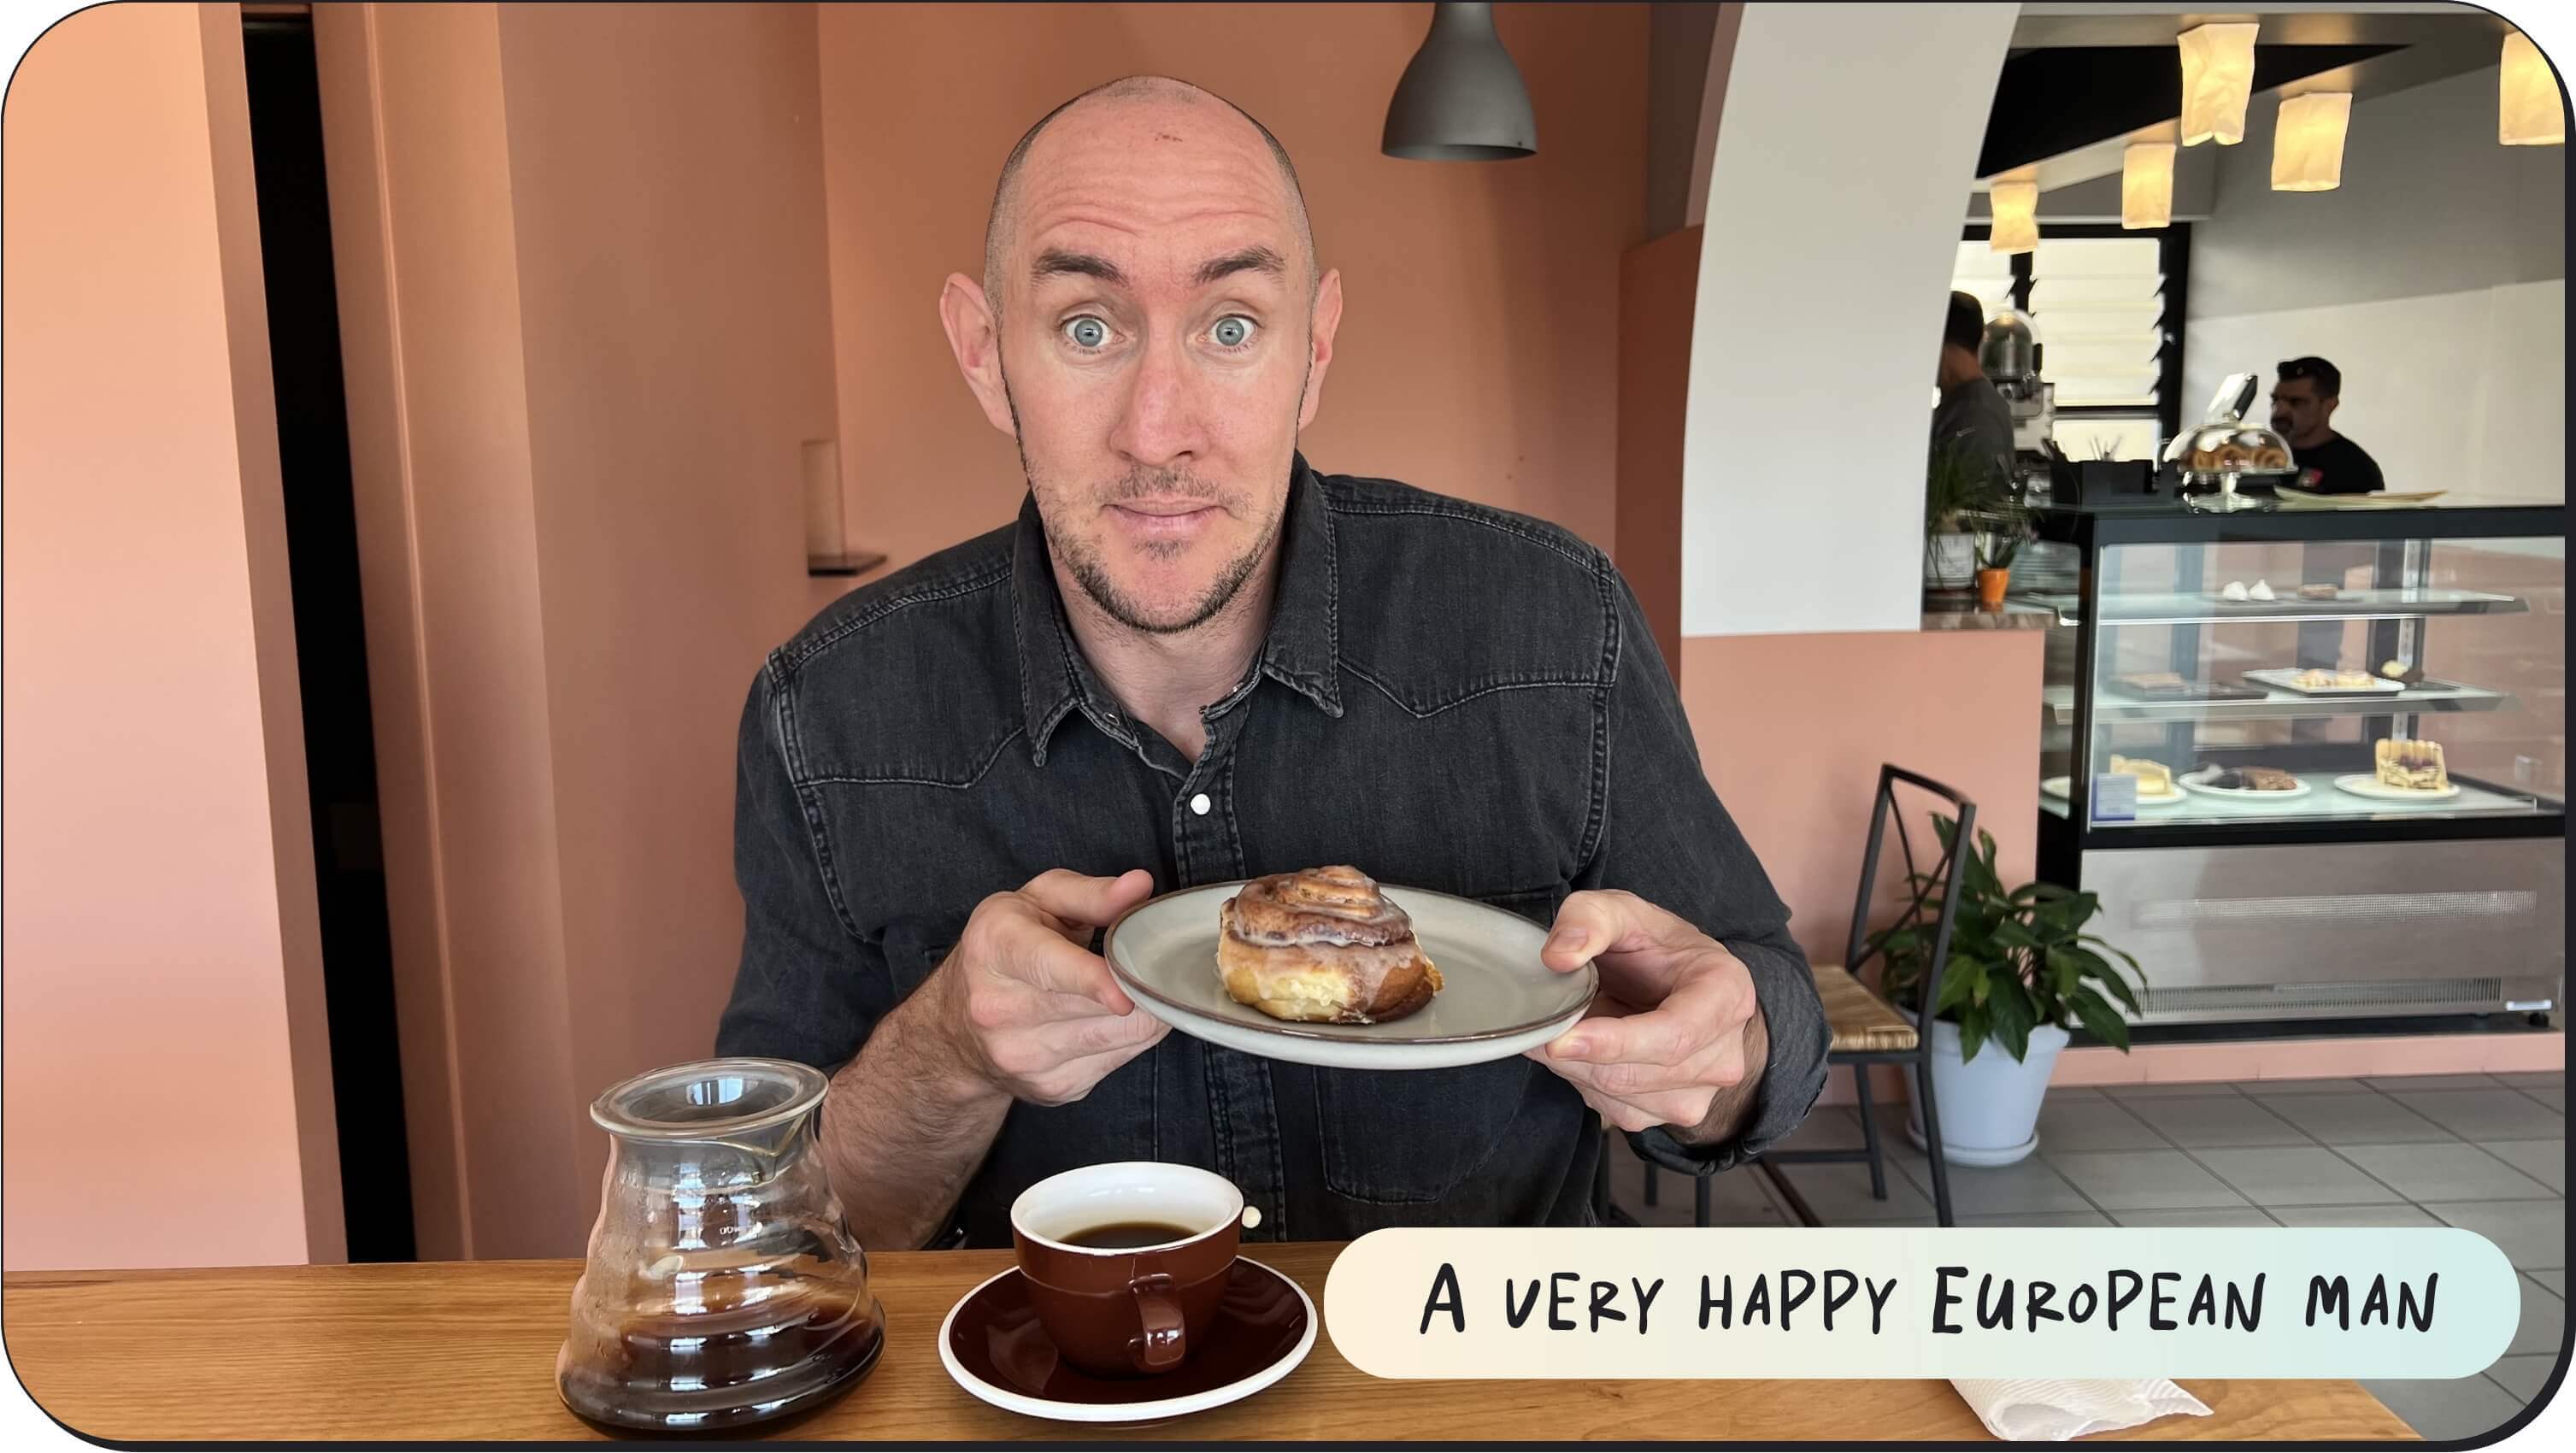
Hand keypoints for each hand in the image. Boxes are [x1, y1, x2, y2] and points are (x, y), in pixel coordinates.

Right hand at [926, 868, 1167, 1106]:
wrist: (953, 1029)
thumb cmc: (1002, 950)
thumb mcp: (1036, 902)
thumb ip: (1090, 893)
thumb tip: (1138, 886)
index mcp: (995, 947)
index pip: (1048, 967)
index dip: (1092, 981)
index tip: (1124, 993)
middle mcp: (1000, 1008)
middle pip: (1099, 1007)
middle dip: (1141, 983)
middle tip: (1152, 961)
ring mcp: (1024, 1057)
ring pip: (1122, 1036)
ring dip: (1143, 1010)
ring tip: (1127, 986)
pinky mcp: (1052, 1088)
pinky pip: (1122, 1060)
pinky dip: (1129, 1036)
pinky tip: (1106, 1017)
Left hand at [1526, 890, 1764, 1136]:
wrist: (1680, 983)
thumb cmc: (1655, 947)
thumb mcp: (1623, 912)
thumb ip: (1590, 919)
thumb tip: (1558, 958)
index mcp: (1726, 995)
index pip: (1674, 1034)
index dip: (1616, 1043)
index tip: (1563, 1040)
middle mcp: (1724, 1053)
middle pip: (1637, 1073)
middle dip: (1577, 1053)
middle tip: (1539, 1023)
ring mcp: (1700, 1092)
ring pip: (1619, 1094)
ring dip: (1576, 1066)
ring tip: (1567, 1025)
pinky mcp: (1670, 1113)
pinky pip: (1613, 1109)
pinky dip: (1584, 1080)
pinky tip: (1584, 1048)